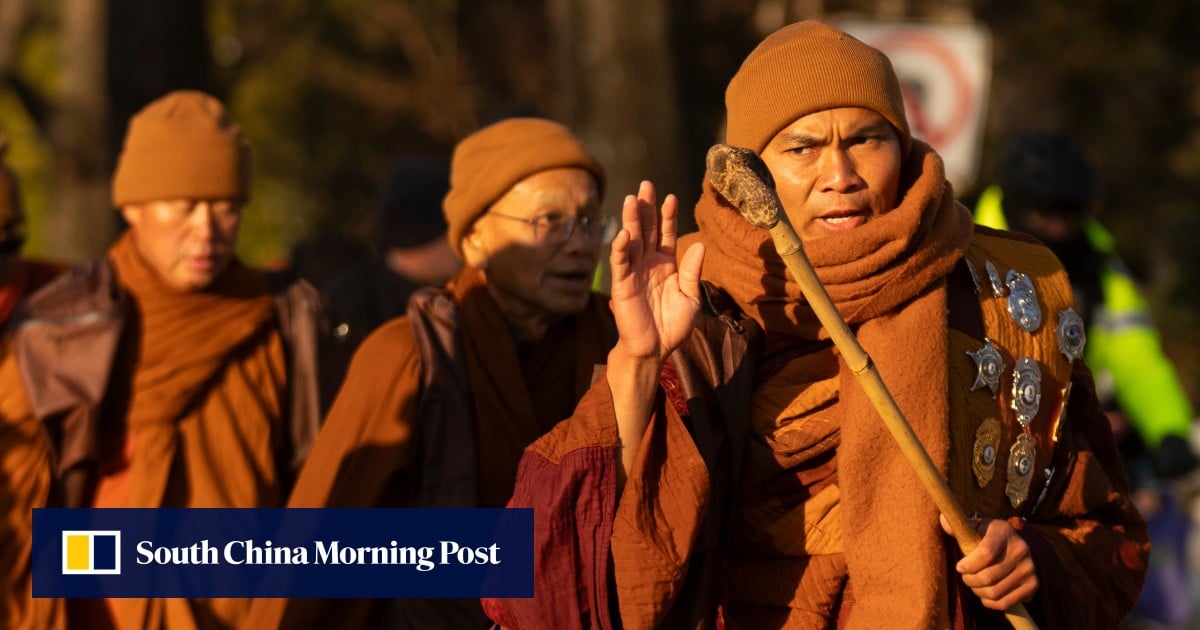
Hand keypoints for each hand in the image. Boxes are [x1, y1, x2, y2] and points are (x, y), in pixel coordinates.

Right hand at [608, 180, 704, 366]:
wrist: (655, 349)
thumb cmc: (673, 325)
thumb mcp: (691, 297)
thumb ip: (693, 271)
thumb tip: (700, 243)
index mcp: (666, 264)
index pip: (665, 234)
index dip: (667, 216)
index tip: (671, 197)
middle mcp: (648, 263)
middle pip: (646, 230)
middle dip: (646, 208)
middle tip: (645, 185)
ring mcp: (634, 272)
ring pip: (632, 241)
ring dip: (631, 220)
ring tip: (632, 199)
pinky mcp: (622, 285)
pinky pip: (620, 263)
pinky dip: (620, 248)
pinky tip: (623, 233)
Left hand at [941, 515, 1038, 609]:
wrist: (1016, 546)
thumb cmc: (988, 537)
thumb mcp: (976, 527)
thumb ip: (959, 526)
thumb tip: (943, 520)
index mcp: (1003, 531)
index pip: (986, 553)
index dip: (969, 565)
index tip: (959, 567)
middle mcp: (1021, 549)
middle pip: (988, 577)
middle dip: (969, 580)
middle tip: (965, 577)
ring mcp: (1029, 569)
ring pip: (994, 592)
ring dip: (978, 591)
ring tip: (974, 584)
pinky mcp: (1033, 585)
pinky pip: (1005, 603)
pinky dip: (989, 602)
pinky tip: (984, 593)